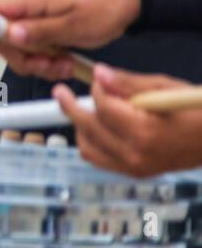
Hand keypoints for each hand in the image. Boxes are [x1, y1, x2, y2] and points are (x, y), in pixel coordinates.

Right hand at [0, 0, 141, 79]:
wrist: (127, 3)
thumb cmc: (107, 6)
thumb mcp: (76, 23)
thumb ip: (41, 30)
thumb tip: (10, 34)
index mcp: (33, 1)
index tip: (0, 47)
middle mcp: (30, 10)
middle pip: (1, 36)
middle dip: (20, 57)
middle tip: (44, 62)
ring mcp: (37, 22)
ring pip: (17, 49)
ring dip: (36, 64)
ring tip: (60, 64)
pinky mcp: (45, 32)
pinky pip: (33, 52)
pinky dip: (46, 63)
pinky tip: (63, 63)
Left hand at [54, 65, 201, 176]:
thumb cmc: (197, 110)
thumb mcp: (165, 88)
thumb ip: (128, 83)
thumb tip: (98, 74)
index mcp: (144, 131)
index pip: (102, 107)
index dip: (96, 90)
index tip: (98, 80)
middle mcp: (135, 154)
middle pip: (88, 128)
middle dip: (71, 107)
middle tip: (60, 92)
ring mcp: (134, 167)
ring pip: (87, 148)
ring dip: (80, 127)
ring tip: (80, 109)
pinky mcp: (135, 173)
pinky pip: (99, 159)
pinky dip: (92, 142)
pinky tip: (94, 127)